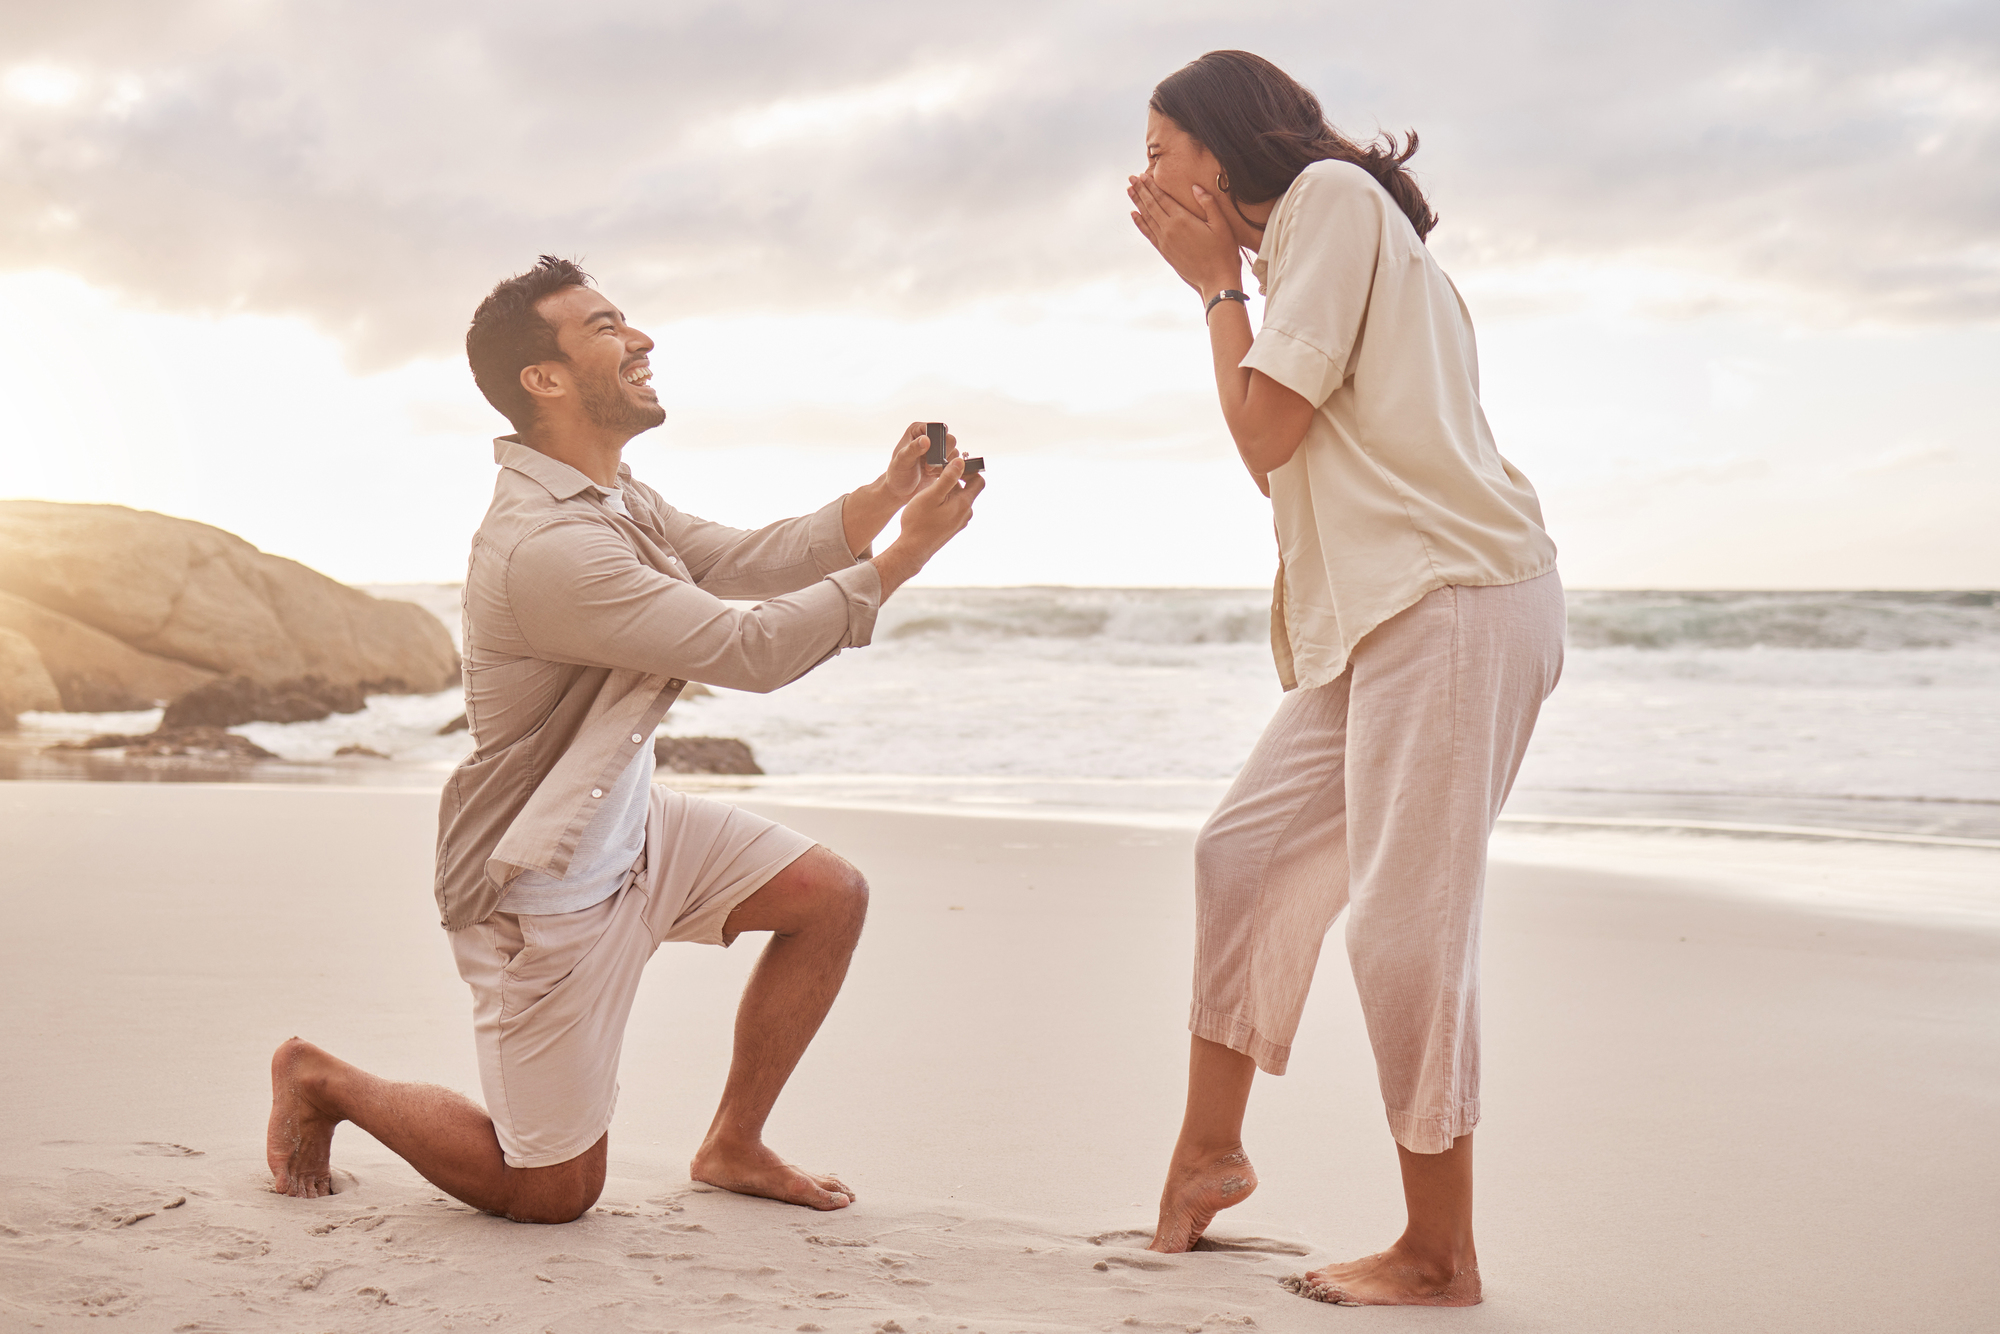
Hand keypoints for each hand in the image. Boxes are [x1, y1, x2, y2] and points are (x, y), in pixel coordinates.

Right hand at [871, 455, 984, 595]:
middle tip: (937, 476)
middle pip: (968, 490)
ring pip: (959, 500)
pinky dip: (945, 503)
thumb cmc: (919, 521)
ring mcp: (959, 522)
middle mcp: (966, 514)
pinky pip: (953, 510)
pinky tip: (929, 505)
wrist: (913, 550)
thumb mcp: (932, 495)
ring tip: (931, 490)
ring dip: (949, 492)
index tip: (952, 467)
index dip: (969, 471)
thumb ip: (948, 478)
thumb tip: (960, 462)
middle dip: (955, 480)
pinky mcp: (951, 528)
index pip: (978, 481)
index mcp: (964, 504)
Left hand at [880, 421, 953, 504]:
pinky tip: (933, 475)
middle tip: (928, 466)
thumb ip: (913, 449)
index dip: (936, 442)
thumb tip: (925, 439)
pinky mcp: (943, 461)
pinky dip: (947, 470)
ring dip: (944, 464)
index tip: (927, 455)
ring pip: (954, 451)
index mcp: (918, 430)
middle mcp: (929, 436)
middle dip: (942, 454)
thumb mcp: (902, 461)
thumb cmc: (897, 474)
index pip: (936, 429)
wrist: (901, 492)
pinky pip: (955, 463)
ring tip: (928, 471)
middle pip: (949, 439)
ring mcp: (937, 449)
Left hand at [1127, 174, 1242, 298]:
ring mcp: (1165, 241)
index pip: (1163, 197)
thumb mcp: (1221, 225)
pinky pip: (1148, 233)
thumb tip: (1195, 187)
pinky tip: (1134, 215)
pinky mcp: (1164, 251)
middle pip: (1151, 205)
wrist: (1215, 280)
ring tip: (1129, 190)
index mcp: (1183, 219)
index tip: (1142, 175)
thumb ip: (1208, 204)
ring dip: (1137, 202)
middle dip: (1141, 190)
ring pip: (1147, 217)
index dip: (1152, 185)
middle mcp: (1169, 229)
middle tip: (1131, 178)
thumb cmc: (1223, 252)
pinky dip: (1140, 222)